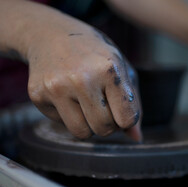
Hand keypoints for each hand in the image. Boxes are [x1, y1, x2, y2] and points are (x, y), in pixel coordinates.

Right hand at [27, 28, 141, 140]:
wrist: (52, 35)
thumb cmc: (96, 55)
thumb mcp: (122, 70)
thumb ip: (134, 105)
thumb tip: (137, 138)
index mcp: (109, 70)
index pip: (127, 118)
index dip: (128, 118)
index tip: (122, 108)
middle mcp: (82, 79)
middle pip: (104, 129)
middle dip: (108, 123)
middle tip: (104, 106)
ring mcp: (56, 87)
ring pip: (82, 133)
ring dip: (89, 125)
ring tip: (88, 104)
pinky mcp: (38, 95)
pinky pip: (62, 124)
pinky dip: (70, 116)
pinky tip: (68, 96)